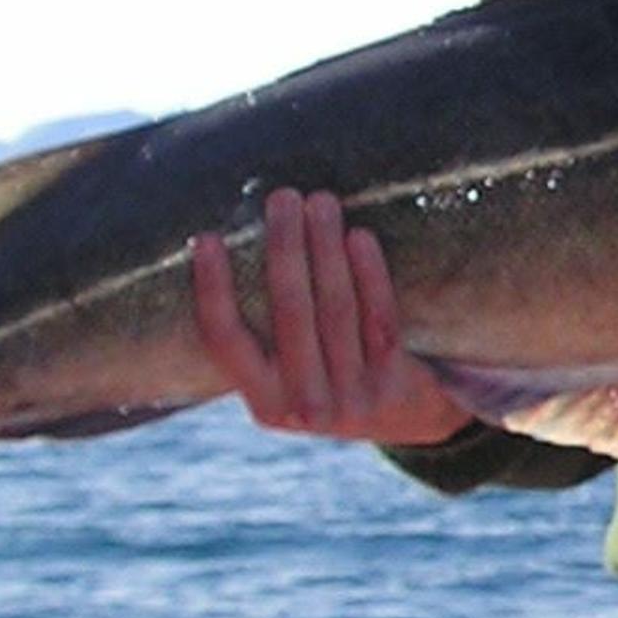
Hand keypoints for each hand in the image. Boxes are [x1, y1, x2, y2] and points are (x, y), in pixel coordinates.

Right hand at [189, 186, 477, 445]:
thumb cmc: (335, 377)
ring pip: (335, 311)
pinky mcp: (396, 383)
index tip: (206, 238)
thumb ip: (267, 333)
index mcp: (264, 406)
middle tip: (282, 197)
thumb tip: (234, 242)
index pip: (225, 341)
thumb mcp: (291, 375)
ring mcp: (353, 398)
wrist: (410, 420)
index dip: (213, 289)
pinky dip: (369, 274)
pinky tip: (359, 237)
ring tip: (321, 202)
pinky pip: (379, 318)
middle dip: (283, 248)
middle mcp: (304, 408)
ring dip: (325, 249)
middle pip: (288, 314)